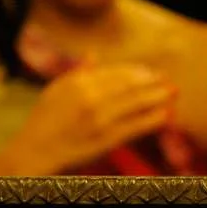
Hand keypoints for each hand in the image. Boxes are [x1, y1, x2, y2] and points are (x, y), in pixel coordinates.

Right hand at [0, 63, 176, 174]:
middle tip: (167, 81)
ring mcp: (101, 119)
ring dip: (158, 97)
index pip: (117, 73)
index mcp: (80, 83)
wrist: (34, 153)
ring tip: (172, 94)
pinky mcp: (107, 139)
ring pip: (137, 104)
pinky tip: (165, 116)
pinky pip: (136, 126)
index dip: (138, 72)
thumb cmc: (44, 122)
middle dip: (153, 82)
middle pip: (131, 85)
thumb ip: (78, 72)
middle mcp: (92, 98)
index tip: (151, 72)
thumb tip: (93, 54)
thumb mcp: (55, 90)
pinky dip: (153, 119)